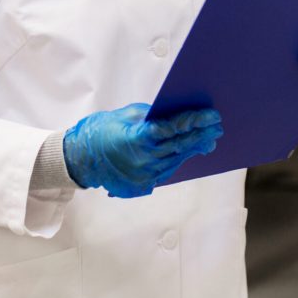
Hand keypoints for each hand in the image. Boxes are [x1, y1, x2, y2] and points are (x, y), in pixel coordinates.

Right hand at [63, 103, 222, 197]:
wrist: (80, 159)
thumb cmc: (101, 131)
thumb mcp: (126, 114)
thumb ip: (152, 115)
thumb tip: (176, 112)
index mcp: (137, 139)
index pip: (172, 129)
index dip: (193, 121)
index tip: (210, 115)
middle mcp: (143, 160)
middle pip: (180, 146)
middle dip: (201, 134)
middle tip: (217, 126)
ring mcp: (144, 175)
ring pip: (177, 159)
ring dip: (195, 147)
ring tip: (210, 137)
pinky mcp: (143, 184)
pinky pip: (168, 169)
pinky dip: (181, 159)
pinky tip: (192, 150)